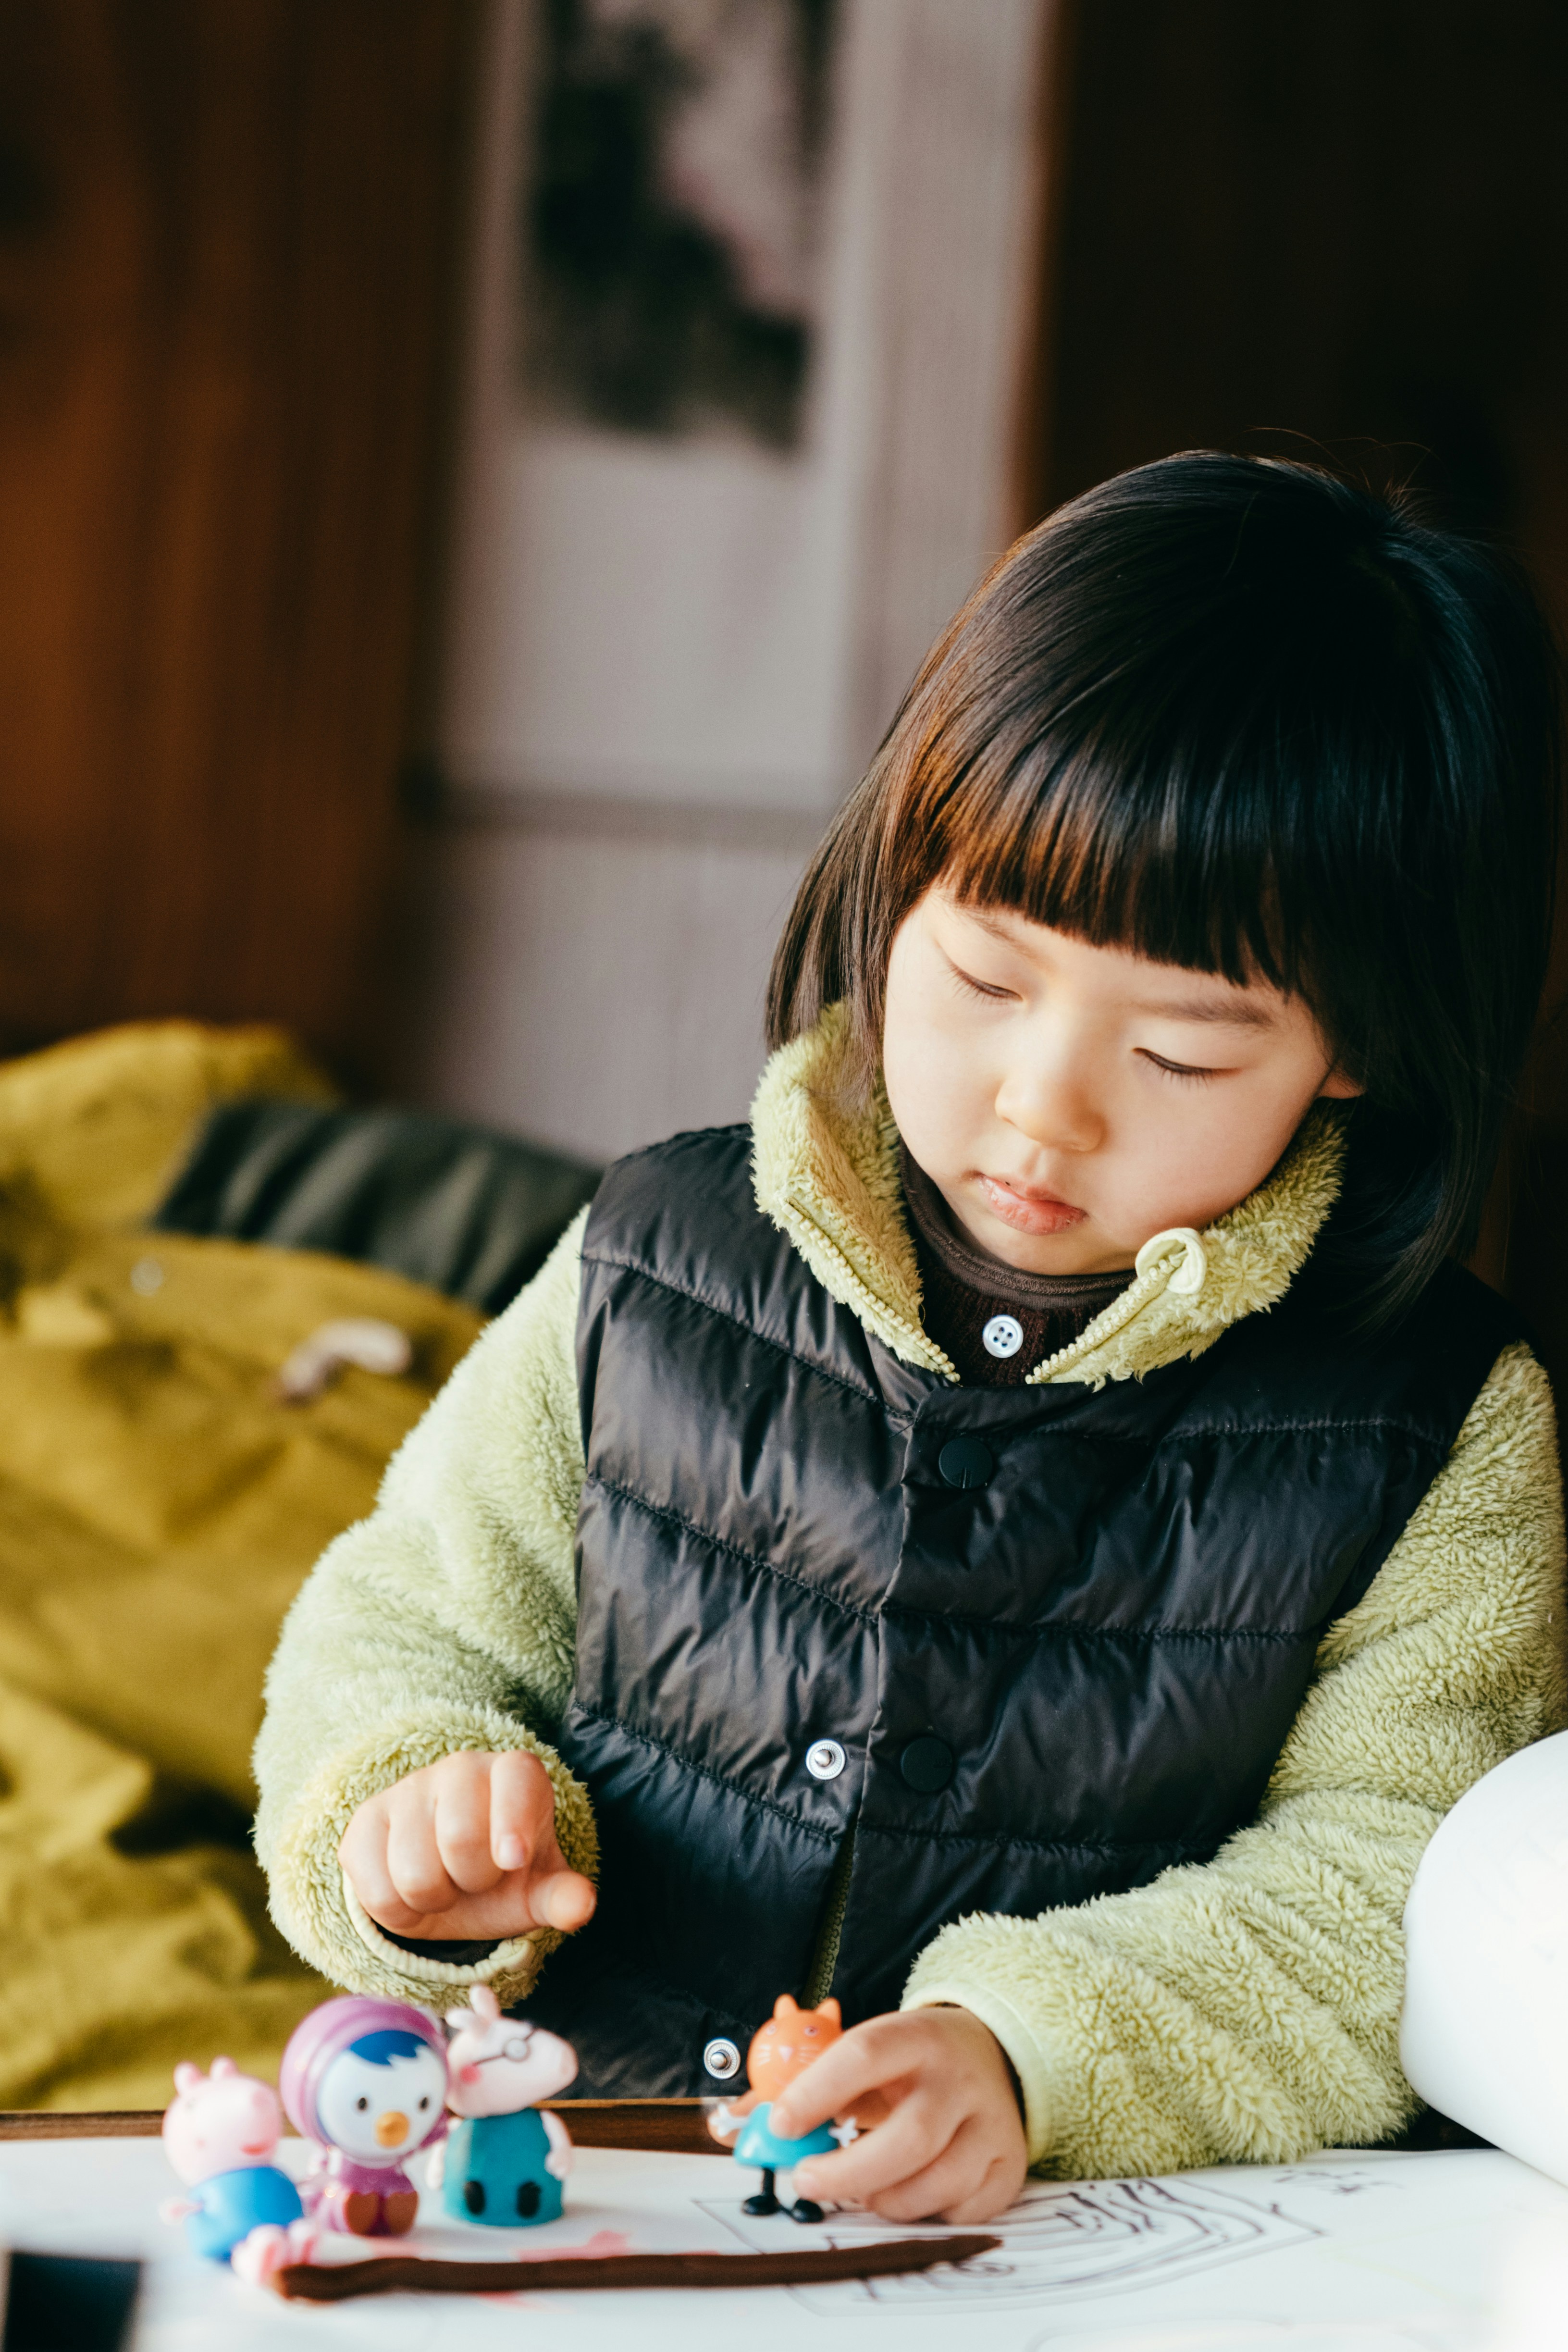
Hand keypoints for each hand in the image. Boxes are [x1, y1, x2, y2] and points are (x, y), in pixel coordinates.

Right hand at [339, 1749, 596, 1941]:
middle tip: (476, 1879)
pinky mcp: (366, 1820)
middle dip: (472, 1881)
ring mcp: (408, 1789)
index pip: (514, 1781)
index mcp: (514, 1773)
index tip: (513, 1860)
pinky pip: (374, 1887)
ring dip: (433, 1899)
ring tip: (445, 1884)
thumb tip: (583, 1906)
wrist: (447, 1878)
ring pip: (413, 1870)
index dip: (511, 1825)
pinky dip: (397, 1911)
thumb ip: (563, 1897)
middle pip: (460, 1837)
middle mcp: (461, 1767)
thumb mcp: (538, 1888)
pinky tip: (410, 1891)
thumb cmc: (504, 1875)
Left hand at [770, 2007, 1026, 2224]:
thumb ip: (803, 2086)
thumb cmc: (908, 2062)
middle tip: (805, 2180)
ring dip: (883, 2199)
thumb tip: (736, 2125)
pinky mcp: (1008, 2168)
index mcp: (917, 2036)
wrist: (990, 2055)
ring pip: (934, 2185)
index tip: (779, 2126)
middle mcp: (960, 2079)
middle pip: (908, 2138)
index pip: (864, 2057)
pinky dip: (924, 2212)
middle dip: (847, 2172)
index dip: (816, 2093)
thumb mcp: (864, 2052)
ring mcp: (991, 2126)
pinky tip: (910, 2186)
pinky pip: (958, 2212)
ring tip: (861, 2186)